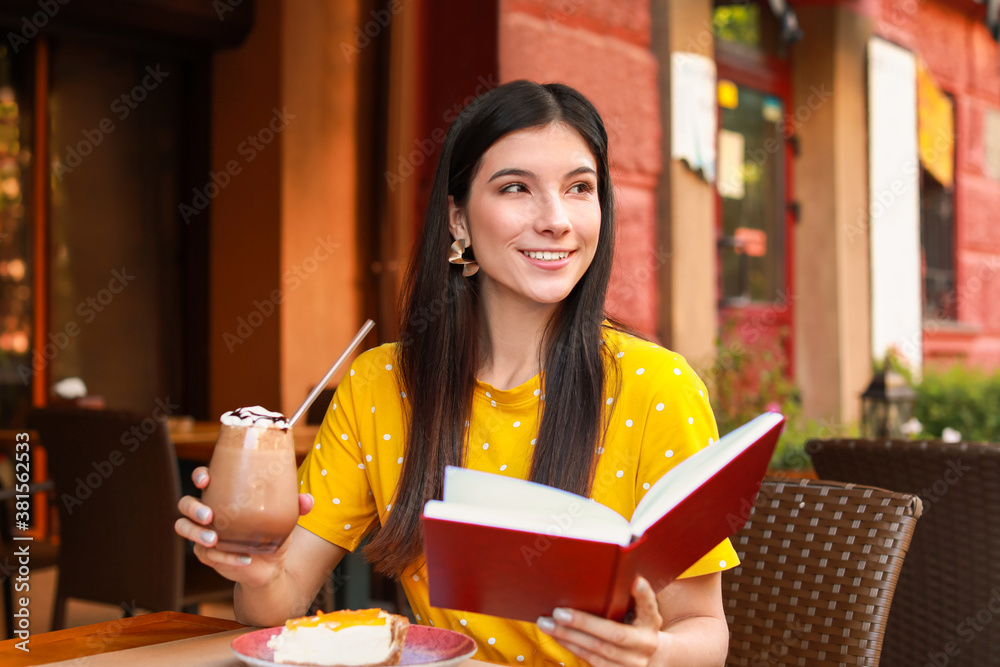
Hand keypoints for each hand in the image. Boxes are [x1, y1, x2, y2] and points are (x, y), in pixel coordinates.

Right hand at [174, 466, 313, 586]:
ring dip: (195, 532)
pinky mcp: (207, 554)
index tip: (206, 479)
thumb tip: (308, 500)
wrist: (271, 565)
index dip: (200, 476)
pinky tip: (243, 558)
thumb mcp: (285, 516)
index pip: (203, 479)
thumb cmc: (273, 531)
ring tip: (214, 538)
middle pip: (185, 504)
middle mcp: (209, 511)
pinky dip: (224, 556)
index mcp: (223, 494)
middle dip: (192, 507)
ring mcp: (204, 532)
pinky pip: (205, 554)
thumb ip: (296, 505)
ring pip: (184, 527)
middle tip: (208, 514)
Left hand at [537, 576, 662, 666]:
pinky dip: (571, 647)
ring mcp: (631, 663)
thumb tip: (616, 575)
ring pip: (597, 651)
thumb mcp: (640, 609)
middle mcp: (645, 644)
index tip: (635, 580)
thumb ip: (630, 595)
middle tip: (557, 612)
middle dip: (582, 623)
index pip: (649, 606)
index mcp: (651, 621)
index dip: (643, 594)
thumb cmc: (637, 624)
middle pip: (613, 635)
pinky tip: (557, 636)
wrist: (647, 655)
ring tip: (547, 624)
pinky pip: (590, 660)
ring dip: (568, 637)